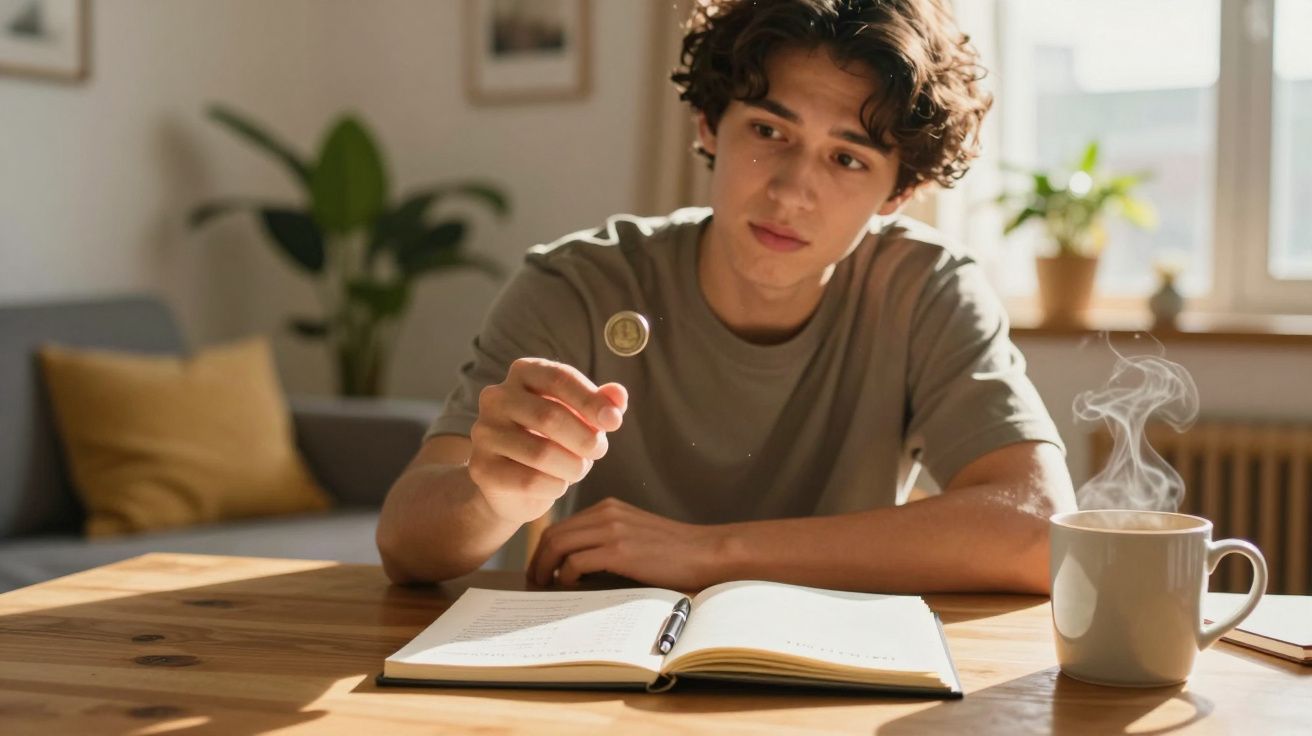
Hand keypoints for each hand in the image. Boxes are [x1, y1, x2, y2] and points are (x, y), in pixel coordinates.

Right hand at [469, 358, 626, 524]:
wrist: (513, 484)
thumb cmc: (553, 440)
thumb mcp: (582, 417)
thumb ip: (601, 404)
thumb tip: (618, 396)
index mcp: (523, 372)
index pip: (559, 378)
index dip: (591, 400)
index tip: (614, 422)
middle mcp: (496, 397)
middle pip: (550, 416)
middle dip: (585, 439)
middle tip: (598, 451)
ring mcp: (484, 432)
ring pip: (541, 453)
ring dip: (573, 466)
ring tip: (578, 469)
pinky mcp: (481, 467)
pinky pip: (528, 481)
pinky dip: (554, 486)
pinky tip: (557, 484)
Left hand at [528, 497, 730, 589]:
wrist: (706, 552)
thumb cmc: (674, 552)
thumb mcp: (634, 534)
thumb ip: (607, 539)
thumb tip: (573, 564)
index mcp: (609, 508)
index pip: (562, 525)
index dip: (544, 548)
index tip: (540, 568)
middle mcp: (606, 513)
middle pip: (554, 533)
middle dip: (537, 559)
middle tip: (534, 581)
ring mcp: (612, 530)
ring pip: (558, 545)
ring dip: (545, 568)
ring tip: (545, 586)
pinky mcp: (619, 550)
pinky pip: (576, 561)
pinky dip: (566, 575)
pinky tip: (570, 585)